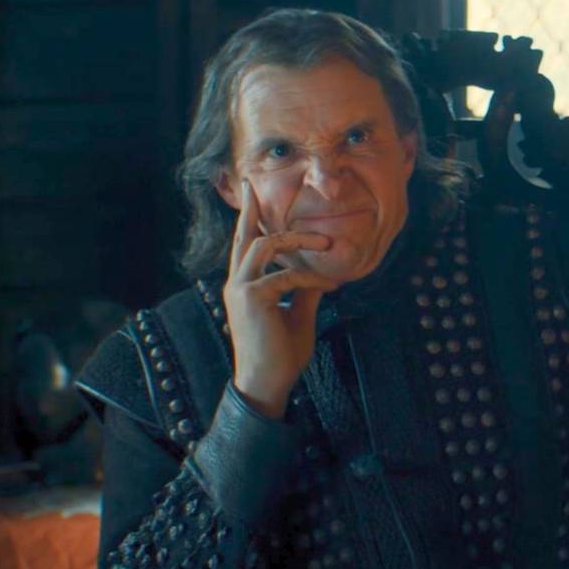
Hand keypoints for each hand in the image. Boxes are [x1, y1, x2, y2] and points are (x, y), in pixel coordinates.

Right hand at [224, 180, 337, 418]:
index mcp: (243, 285)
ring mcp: (240, 288)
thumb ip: (304, 291)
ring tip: (327, 240)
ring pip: (265, 245)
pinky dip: (312, 276)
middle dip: (251, 207)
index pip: (245, 246)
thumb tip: (320, 273)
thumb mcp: (297, 315)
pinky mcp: (252, 298)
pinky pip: (288, 275)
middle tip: (254, 183)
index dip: (250, 221)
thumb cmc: (281, 355)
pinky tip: (332, 283)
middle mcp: (236, 282)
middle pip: (244, 235)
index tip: (254, 198)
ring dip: (298, 239)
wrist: (268, 384)